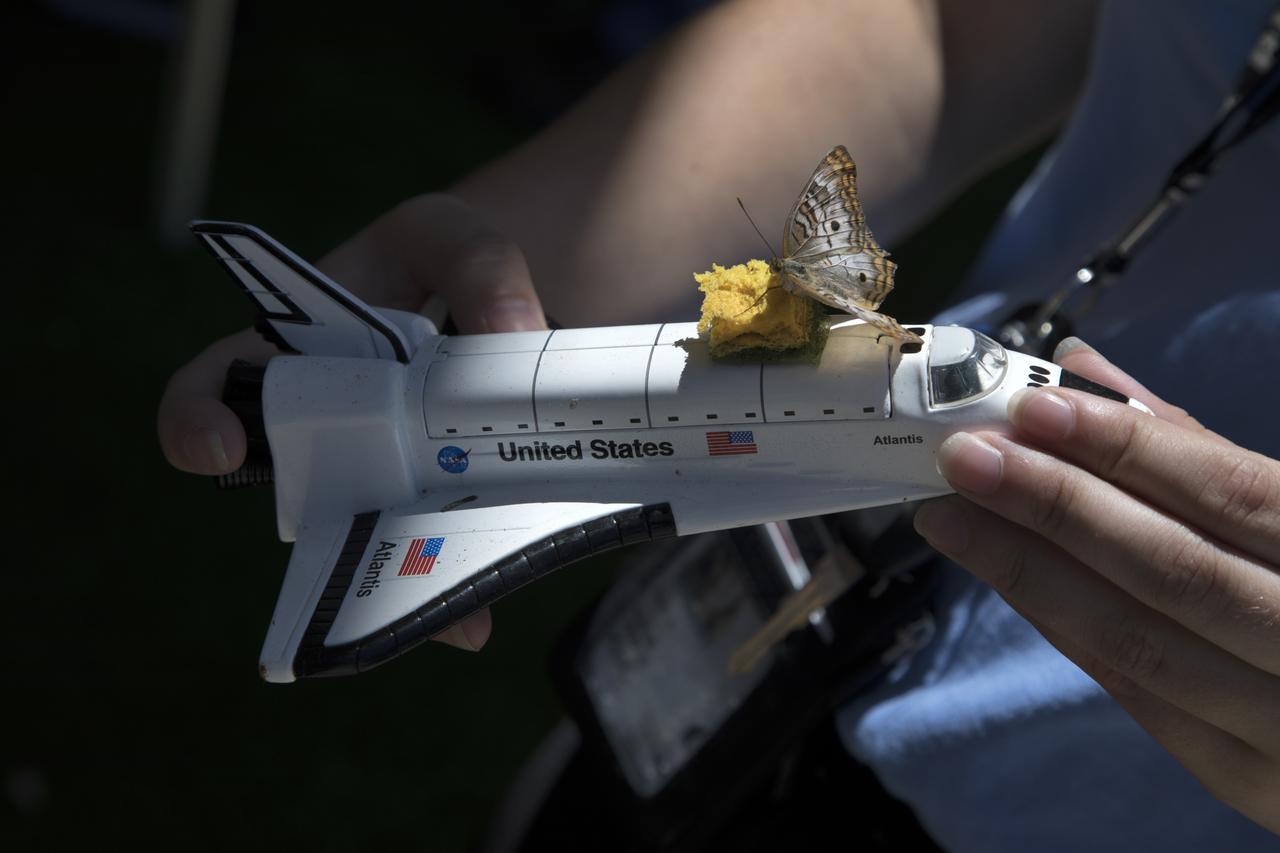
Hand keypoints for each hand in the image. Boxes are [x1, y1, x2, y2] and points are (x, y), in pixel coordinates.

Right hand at [157, 194, 546, 650]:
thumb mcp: (448, 235)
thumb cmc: (440, 259)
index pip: (215, 386)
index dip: (195, 420)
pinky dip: (456, 579)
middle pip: (301, 490)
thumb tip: (510, 330)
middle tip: (371, 540)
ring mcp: (381, 468)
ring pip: (373, 538)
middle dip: (329, 527)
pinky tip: (484, 607)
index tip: (217, 446)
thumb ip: (475, 263)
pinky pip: (435, 547)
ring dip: (402, 575)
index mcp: (294, 349)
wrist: (501, 302)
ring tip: (450, 604)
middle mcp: (324, 423)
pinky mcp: (437, 498)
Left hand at [913, 338, 1279, 832]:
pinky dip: (1061, 624)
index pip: (1233, 494)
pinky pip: (1137, 694)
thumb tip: (1078, 371)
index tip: (1030, 407)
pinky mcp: (1245, 777)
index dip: (1126, 448)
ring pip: (1141, 642)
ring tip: (951, 516)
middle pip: (1176, 571)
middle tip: (965, 458)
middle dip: (1057, 507)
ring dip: (1030, 571)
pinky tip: (999, 574)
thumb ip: (1194, 447)